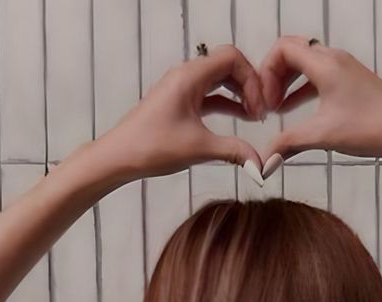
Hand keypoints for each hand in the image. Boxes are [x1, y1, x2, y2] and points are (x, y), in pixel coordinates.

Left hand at [93, 44, 266, 181]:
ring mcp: (182, 88)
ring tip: (255, 116)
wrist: (119, 157)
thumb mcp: (199, 148)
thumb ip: (234, 152)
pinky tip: (239, 119)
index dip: (252, 79)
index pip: (232, 58)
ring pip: (219, 80)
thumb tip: (260, 163)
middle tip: (262, 111)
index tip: (259, 106)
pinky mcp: (179, 102)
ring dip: (239, 94)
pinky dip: (226, 103)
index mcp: (190, 76)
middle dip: (249, 85)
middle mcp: (186, 76)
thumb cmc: (149, 146)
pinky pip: (209, 95)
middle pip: (228, 66)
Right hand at [258, 36, 381, 164]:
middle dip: (273, 76)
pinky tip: (293, 111)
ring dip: (287, 82)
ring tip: (276, 109)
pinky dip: (302, 89)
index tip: (265, 101)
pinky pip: (318, 75)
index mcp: (325, 63)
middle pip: (291, 52)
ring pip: (305, 64)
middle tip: (266, 105)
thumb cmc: (370, 128)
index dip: (266, 73)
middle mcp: (334, 58)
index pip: (282, 49)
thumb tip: (263, 162)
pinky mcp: (351, 80)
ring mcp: (344, 67)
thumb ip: (288, 144)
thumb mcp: (323, 136)